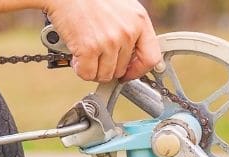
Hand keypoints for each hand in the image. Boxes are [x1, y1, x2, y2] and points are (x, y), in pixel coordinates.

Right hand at [42, 0, 161, 81]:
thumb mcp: (122, 9)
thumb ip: (129, 29)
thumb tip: (128, 55)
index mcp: (139, 20)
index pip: (151, 58)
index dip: (138, 70)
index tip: (128, 73)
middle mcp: (127, 32)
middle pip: (121, 70)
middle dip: (107, 68)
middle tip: (97, 58)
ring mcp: (108, 42)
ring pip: (104, 75)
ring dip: (93, 69)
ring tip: (86, 54)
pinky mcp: (89, 48)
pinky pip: (87, 73)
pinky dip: (79, 69)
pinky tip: (76, 55)